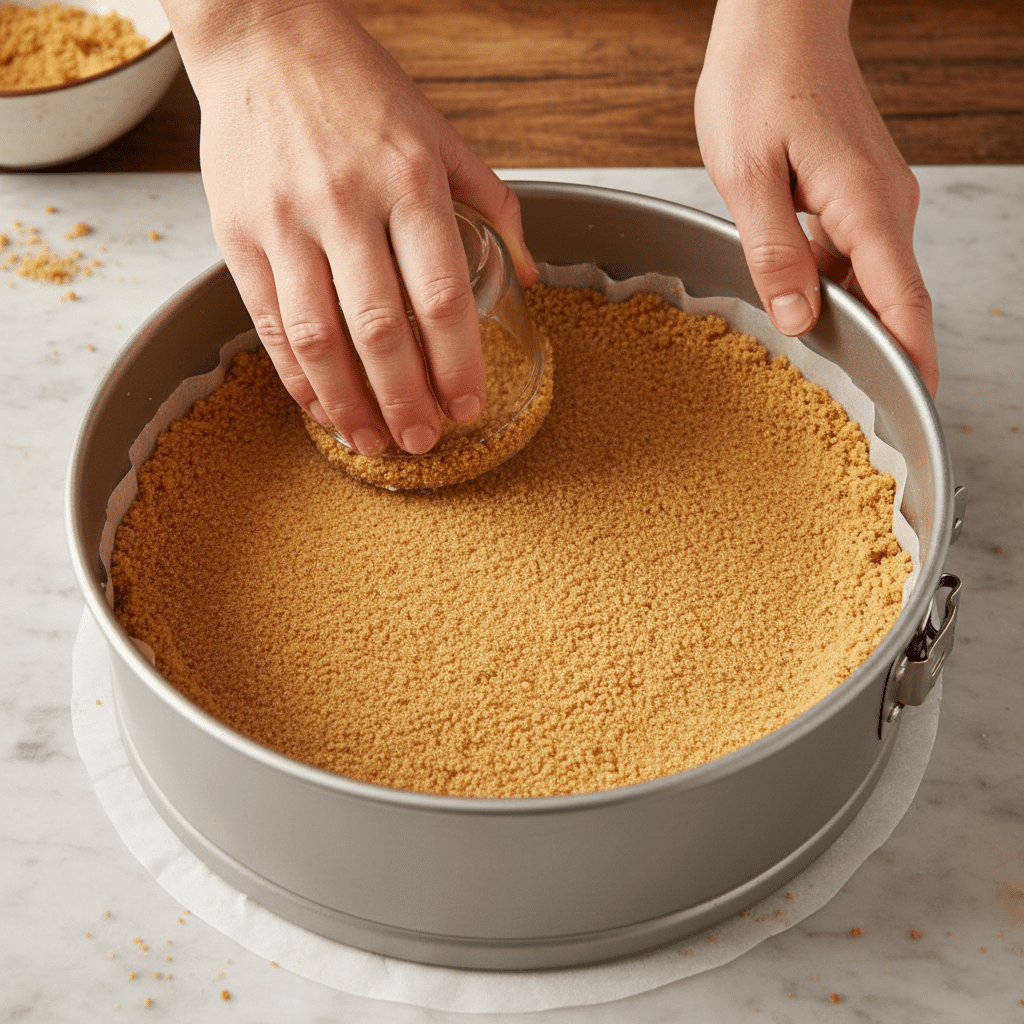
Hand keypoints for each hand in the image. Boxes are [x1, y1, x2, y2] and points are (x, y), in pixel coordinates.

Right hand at [161, 0, 537, 452]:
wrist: (263, 37)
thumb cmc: (362, 92)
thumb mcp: (443, 137)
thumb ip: (494, 207)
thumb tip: (531, 276)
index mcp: (408, 180)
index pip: (441, 296)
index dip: (457, 364)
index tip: (468, 406)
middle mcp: (346, 203)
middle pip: (380, 330)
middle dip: (406, 400)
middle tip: (424, 441)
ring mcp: (285, 221)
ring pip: (318, 338)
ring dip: (348, 404)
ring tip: (373, 443)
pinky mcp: (237, 234)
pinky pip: (269, 323)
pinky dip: (296, 376)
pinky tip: (321, 406)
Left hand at [695, 0, 937, 394]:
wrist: (779, 19)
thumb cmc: (759, 83)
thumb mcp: (747, 176)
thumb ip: (774, 252)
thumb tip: (798, 317)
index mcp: (864, 205)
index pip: (904, 300)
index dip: (912, 358)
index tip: (916, 406)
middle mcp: (884, 205)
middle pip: (889, 297)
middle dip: (870, 350)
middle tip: (839, 402)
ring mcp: (874, 198)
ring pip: (866, 278)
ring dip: (841, 315)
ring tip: (806, 352)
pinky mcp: (856, 192)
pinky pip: (851, 255)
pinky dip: (828, 284)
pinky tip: (792, 295)